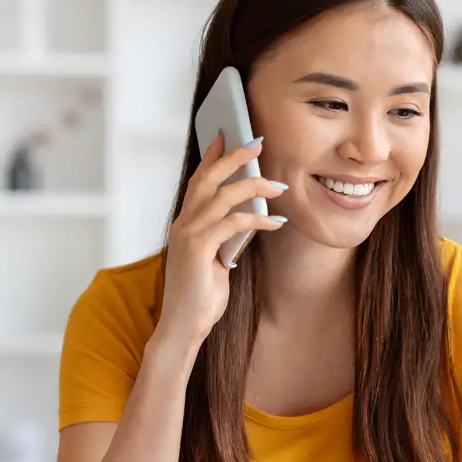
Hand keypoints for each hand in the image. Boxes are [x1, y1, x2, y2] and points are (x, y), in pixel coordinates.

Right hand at [153, 134, 286, 348]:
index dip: (211, 158)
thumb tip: (249, 217)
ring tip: (279, 185)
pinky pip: (232, 223)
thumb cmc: (201, 296)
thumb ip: (226, 237)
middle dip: (232, 158)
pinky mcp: (199, 249)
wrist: (185, 326)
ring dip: (253, 186)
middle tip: (256, 142)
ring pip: (221, 197)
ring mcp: (188, 235)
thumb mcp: (217, 260)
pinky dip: (257, 219)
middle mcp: (182, 224)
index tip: (226, 136)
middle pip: (206, 179)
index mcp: (184, 224)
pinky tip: (277, 221)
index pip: (197, 182)